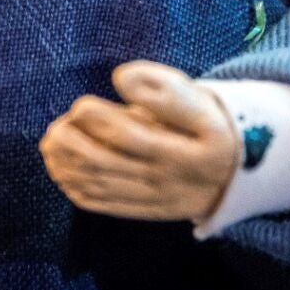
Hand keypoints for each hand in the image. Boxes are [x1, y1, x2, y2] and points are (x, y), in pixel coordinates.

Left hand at [38, 60, 238, 221]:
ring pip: (100, 186)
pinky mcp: (145, 211)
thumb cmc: (213, 126)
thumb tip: (122, 78)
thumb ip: (165, 89)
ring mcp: (154, 200)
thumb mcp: (204, 101)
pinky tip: (60, 171)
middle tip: (57, 127)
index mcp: (186, 152)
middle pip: (106, 165)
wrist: (238, 174)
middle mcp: (168, 181)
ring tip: (52, 145)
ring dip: (66, 166)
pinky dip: (75, 188)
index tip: (81, 105)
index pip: (131, 137)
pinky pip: (104, 205)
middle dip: (71, 145)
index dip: (98, 120)